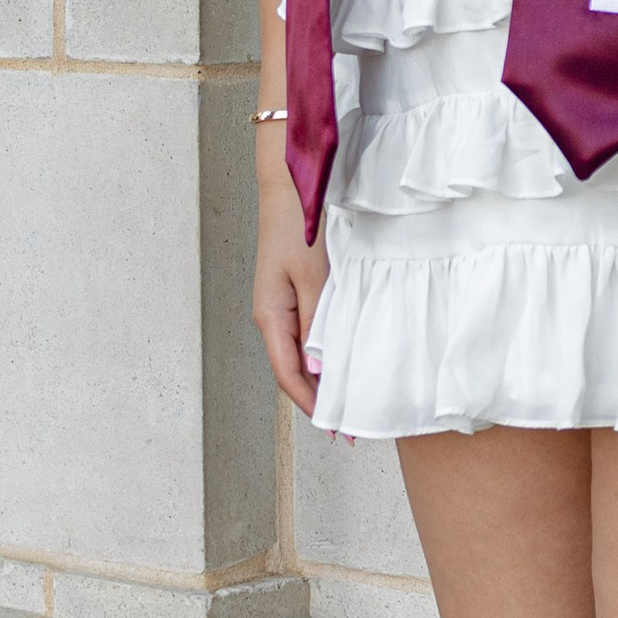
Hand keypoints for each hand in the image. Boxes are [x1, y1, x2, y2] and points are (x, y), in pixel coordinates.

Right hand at [254, 162, 330, 413]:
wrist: (292, 189)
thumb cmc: (301, 228)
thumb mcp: (316, 280)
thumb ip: (318, 327)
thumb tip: (319, 372)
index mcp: (270, 316)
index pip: (288, 375)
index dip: (311, 404)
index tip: (335, 428)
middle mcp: (269, 316)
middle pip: (290, 370)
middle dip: (316, 399)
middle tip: (347, 426)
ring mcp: (278, 305)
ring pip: (297, 354)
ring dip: (319, 379)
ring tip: (345, 401)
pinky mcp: (289, 293)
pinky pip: (302, 335)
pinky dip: (319, 355)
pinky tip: (336, 362)